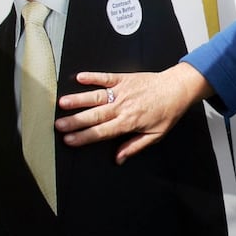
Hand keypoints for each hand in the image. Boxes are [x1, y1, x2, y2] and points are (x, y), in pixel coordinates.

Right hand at [54, 63, 213, 163]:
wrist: (178, 89)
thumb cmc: (167, 112)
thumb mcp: (155, 135)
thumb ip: (134, 146)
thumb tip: (118, 159)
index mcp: (129, 122)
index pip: (102, 132)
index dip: (84, 136)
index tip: (69, 140)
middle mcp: (123, 106)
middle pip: (95, 115)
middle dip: (75, 121)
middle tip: (58, 125)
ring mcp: (123, 91)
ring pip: (97, 96)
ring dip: (79, 99)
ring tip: (62, 103)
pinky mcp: (125, 78)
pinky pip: (106, 77)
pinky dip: (93, 76)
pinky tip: (79, 77)